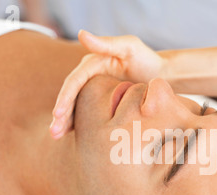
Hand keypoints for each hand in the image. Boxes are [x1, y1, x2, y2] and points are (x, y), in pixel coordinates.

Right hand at [50, 31, 164, 138]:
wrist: (162, 76)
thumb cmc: (147, 59)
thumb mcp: (129, 47)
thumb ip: (106, 43)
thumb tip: (81, 33)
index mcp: (92, 64)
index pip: (74, 82)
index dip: (64, 98)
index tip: (58, 114)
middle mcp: (89, 78)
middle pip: (70, 97)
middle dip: (60, 114)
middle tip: (54, 132)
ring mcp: (94, 91)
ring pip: (75, 107)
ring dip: (65, 122)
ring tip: (56, 136)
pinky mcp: (102, 103)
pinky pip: (86, 114)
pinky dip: (78, 125)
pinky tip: (71, 137)